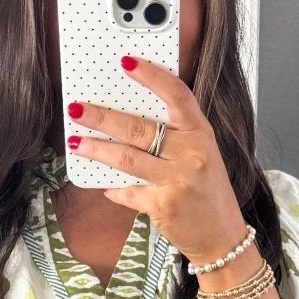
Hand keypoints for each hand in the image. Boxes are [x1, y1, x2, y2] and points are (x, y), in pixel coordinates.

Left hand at [66, 56, 246, 265]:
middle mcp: (191, 154)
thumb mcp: (201, 153)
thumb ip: (175, 133)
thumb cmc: (208, 190)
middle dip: (102, 117)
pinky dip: (114, 188)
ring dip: (97, 149)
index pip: (177, 95)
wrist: (221, 236)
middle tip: (77, 109)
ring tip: (76, 141)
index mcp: (200, 133)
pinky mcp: (163, 206)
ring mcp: (177, 181)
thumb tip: (130, 115)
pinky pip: (129, 192)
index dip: (151, 76)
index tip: (126, 63)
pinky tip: (103, 184)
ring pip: (127, 158)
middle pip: (139, 128)